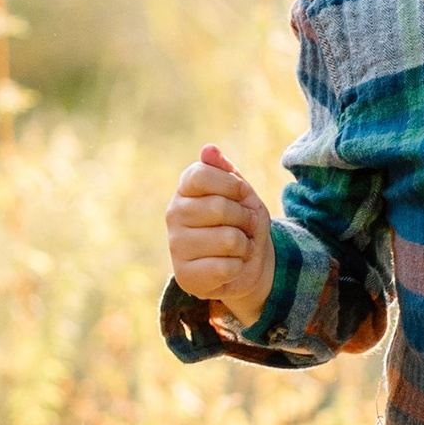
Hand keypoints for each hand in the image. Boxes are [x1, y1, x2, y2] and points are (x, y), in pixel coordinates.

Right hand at [166, 143, 274, 326]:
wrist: (250, 265)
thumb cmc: (243, 224)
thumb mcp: (241, 194)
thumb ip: (225, 171)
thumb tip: (209, 149)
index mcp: (185, 190)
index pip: (202, 174)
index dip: (232, 185)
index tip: (242, 195)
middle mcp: (174, 215)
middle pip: (219, 207)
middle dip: (245, 219)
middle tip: (245, 227)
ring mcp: (176, 246)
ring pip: (227, 239)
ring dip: (244, 245)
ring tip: (238, 248)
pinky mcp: (184, 276)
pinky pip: (226, 267)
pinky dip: (238, 267)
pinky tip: (230, 267)